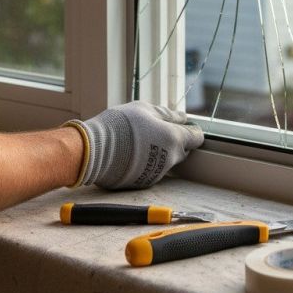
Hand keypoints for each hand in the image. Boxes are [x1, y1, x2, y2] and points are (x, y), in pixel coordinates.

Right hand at [66, 102, 203, 189]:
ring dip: (159, 152)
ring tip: (139, 141)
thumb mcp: (146, 110)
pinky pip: (152, 171)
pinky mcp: (144, 183)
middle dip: (175, 141)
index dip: (192, 130)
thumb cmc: (121, 125)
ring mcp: (157, 173)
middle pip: (183, 150)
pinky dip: (146, 163)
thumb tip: (183, 117)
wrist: (95, 150)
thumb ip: (168, 115)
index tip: (185, 126)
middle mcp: (170, 159)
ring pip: (166, 161)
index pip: (196, 137)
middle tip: (157, 131)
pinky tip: (132, 154)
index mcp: (174, 139)